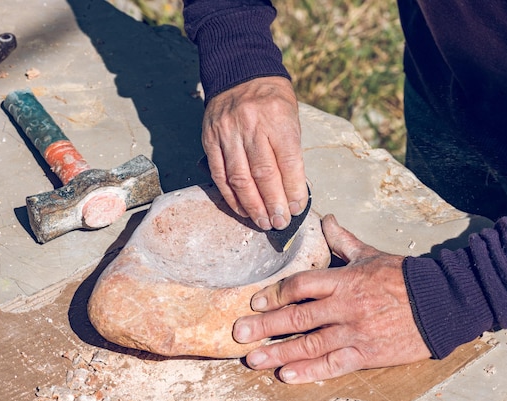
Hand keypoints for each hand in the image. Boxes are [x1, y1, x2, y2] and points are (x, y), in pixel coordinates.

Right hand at [202, 76, 307, 229]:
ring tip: (262, 222)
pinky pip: (220, 173)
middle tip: (280, 223)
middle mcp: (251, 125)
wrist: (239, 71)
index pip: (288, 162)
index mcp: (277, 118)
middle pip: (263, 173)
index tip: (296, 208)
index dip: (293, 190)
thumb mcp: (290, 117)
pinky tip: (242, 209)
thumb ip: (290, 151)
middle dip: (273, 203)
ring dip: (252, 205)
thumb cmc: (272, 99)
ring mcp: (228, 132)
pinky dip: (230, 195)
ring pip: (239, 177)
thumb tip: (293, 191)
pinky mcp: (210, 139)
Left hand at [232, 214, 431, 382]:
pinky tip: (286, 375)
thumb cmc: (404, 277)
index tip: (255, 303)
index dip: (274, 294)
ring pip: (309, 344)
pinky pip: (333, 365)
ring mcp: (354, 332)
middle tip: (239, 333)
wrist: (441, 303)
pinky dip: (309, 371)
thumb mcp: (371, 254)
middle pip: (296, 317)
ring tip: (253, 360)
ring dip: (278, 353)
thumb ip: (343, 240)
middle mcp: (344, 306)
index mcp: (344, 279)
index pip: (299, 286)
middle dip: (264, 326)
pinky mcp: (367, 353)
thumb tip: (326, 219)